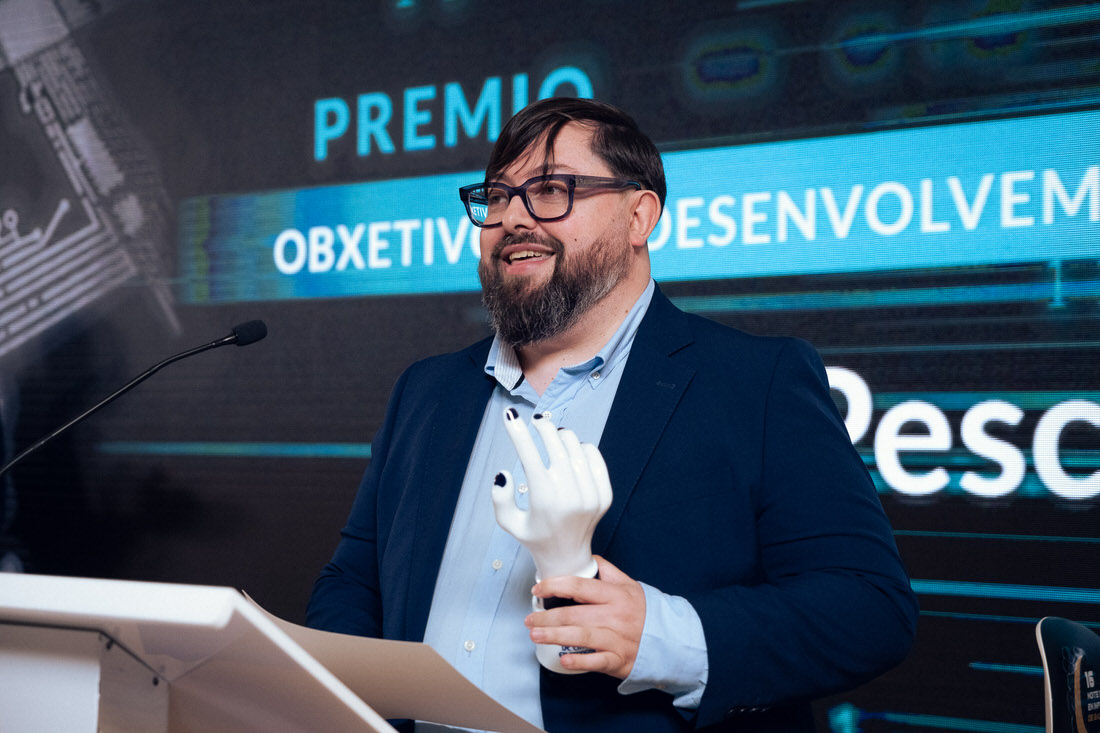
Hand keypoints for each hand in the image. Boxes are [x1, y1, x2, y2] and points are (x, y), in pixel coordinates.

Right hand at [491, 408, 611, 580]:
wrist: (567, 557)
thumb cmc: (534, 536)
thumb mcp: (508, 523)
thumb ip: (500, 498)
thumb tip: (504, 473)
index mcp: (544, 501)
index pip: (529, 456)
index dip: (517, 433)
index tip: (509, 414)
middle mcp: (569, 497)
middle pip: (556, 445)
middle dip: (542, 427)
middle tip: (536, 421)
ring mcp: (590, 496)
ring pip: (576, 447)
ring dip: (562, 436)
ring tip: (554, 438)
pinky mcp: (605, 495)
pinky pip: (594, 457)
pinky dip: (582, 448)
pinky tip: (572, 452)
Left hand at [526, 556, 645, 679]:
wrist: (671, 640)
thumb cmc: (645, 612)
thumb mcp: (630, 586)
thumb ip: (608, 571)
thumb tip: (588, 558)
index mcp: (615, 595)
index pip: (579, 586)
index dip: (555, 586)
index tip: (538, 589)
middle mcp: (614, 616)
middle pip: (574, 614)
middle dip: (546, 617)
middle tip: (529, 619)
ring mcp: (616, 639)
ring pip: (580, 636)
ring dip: (554, 636)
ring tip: (536, 635)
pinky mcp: (618, 660)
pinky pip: (596, 661)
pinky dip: (578, 662)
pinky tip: (563, 660)